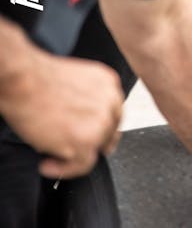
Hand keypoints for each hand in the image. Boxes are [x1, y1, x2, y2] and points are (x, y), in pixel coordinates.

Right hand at [0, 51, 122, 177]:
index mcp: (108, 83)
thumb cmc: (36, 78)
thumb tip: (82, 119)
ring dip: (75, 155)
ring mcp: (100, 123)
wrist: (22, 80)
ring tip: (52, 155)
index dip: (100, 126)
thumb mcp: (75, 79)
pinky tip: (47, 165)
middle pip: (108, 132)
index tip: (87, 134)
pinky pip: (83, 165)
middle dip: (91, 142)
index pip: (113, 112)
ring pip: (96, 149)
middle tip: (71, 148)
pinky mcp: (85, 140)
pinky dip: (64, 169)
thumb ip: (88, 97)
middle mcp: (109, 102)